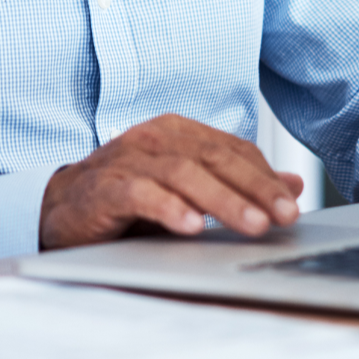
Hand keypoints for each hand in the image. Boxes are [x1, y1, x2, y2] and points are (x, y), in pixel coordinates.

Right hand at [39, 114, 303, 249]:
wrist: (65, 209)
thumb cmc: (130, 196)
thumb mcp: (188, 188)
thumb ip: (237, 183)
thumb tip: (293, 185)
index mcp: (176, 133)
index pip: (230, 150)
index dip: (264, 177)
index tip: (291, 207)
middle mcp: (153, 139)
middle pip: (213, 158)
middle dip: (253, 188)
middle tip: (283, 216)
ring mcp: (127, 161)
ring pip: (183, 173)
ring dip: (221, 200)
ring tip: (252, 225)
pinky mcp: (103, 188)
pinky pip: (140, 194)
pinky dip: (168, 208)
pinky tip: (191, 226)